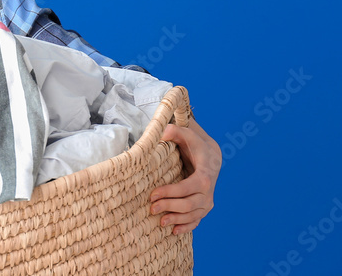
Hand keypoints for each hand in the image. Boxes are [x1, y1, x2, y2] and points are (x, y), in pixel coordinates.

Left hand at [149, 119, 220, 234]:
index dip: (170, 193)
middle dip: (169, 207)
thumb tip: (162, 131)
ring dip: (176, 220)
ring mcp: (207, 200)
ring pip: (193, 215)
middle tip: (151, 208)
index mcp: (205, 174)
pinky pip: (197, 221)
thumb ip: (174, 130)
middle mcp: (209, 191)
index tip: (152, 195)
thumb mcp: (186, 133)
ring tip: (159, 222)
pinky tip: (174, 231)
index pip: (188, 188)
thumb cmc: (195, 144)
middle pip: (189, 205)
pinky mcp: (204, 207)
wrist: (210, 155)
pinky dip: (186, 227)